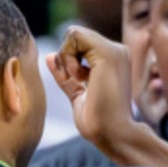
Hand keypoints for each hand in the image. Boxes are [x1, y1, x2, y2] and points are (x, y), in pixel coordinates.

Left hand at [48, 27, 140, 153]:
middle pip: (75, 35)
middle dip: (65, 56)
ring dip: (66, 57)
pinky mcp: (108, 53)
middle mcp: (116, 51)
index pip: (79, 42)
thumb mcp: (77, 94)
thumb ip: (66, 76)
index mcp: (111, 59)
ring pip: (74, 33)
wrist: (113, 133)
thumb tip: (50, 56)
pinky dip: (68, 57)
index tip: (74, 80)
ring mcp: (115, 50)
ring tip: (79, 79)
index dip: (67, 59)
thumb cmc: (98, 122)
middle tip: (74, 80)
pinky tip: (79, 76)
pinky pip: (75, 37)